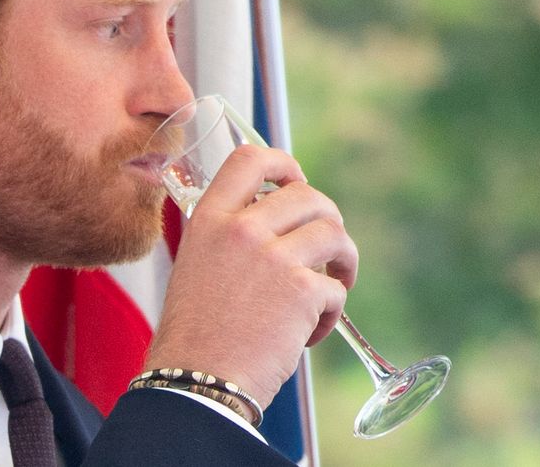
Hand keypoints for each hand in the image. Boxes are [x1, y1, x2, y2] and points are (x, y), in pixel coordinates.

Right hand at [145, 144, 357, 409]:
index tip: (296, 180)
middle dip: (328, 219)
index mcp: (209, 218)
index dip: (282, 163)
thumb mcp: (197, 263)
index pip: (249, 159)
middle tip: (326, 246)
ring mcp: (273, 257)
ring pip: (334, 234)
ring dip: (343, 260)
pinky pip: (336, 288)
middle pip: (307, 195)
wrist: (198, 379)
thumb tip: (272, 221)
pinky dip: (332, 312)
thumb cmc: (195, 333)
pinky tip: (309, 332)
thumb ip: (230, 235)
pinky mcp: (301, 291)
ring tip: (334, 283)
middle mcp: (241, 229)